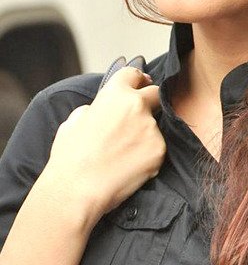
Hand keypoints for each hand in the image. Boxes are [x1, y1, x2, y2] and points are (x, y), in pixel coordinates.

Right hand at [43, 67, 165, 219]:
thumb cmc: (70, 158)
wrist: (77, 191)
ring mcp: (151, 128)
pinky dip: (147, 155)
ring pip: (154, 126)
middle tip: (138, 117)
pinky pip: (157, 148)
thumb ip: (94, 108)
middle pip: (155, 94)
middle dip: (149, 101)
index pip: (134, 74)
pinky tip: (129, 166)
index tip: (140, 84)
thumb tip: (101, 110)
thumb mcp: (74, 120)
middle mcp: (137, 105)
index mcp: (115, 93)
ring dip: (144, 134)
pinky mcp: (160, 150)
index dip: (137, 79)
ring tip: (123, 154)